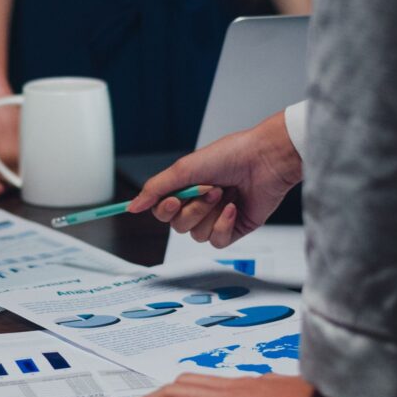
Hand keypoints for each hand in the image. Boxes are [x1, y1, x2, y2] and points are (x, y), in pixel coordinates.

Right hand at [128, 111, 301, 247]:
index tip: (175, 199)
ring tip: (224, 194)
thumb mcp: (184, 169)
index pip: (162, 211)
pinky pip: (217, 241)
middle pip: (178, 225)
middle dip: (193, 209)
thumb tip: (132, 206)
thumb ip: (156, 188)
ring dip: (209, 214)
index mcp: (186, 188)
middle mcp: (199, 203)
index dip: (166, 210)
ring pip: (196, 235)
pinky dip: (224, 225)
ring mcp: (216, 217)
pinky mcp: (234, 228)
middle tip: (210, 190)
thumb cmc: (229, 156)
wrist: (264, 160)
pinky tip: (234, 208)